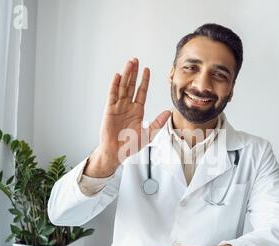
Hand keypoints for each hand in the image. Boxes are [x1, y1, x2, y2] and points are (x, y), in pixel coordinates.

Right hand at [85, 58, 170, 176]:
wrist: (117, 152)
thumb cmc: (130, 145)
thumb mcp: (148, 134)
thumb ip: (158, 122)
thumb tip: (169, 112)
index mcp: (137, 111)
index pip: (141, 92)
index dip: (144, 81)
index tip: (147, 70)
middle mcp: (127, 106)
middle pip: (131, 86)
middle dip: (134, 73)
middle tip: (136, 60)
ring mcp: (118, 107)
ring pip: (122, 87)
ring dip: (126, 75)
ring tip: (129, 63)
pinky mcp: (109, 110)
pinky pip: (112, 95)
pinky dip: (115, 85)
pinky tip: (118, 76)